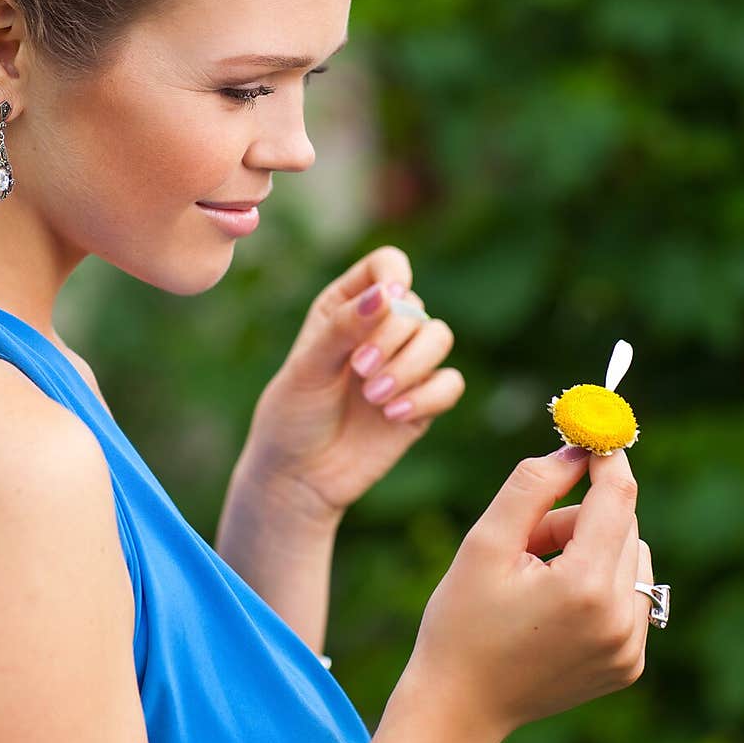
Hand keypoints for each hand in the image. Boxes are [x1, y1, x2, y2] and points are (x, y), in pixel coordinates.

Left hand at [238, 246, 465, 521]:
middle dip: (393, 337)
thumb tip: (386, 294)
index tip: (385, 302)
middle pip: (416, 305)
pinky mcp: (423, 401)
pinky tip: (393, 415)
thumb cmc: (292, 414)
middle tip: (359, 371)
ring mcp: (405, 364)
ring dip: (411, 365)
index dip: (394, 276)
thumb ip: (344, 328)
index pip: (387, 265)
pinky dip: (428, 396)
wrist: (299, 476)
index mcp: (346, 305)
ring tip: (374, 398)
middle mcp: (380, 328)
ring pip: (440, 337)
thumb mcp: (307, 368)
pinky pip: (450, 383)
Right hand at [404, 446, 653, 742]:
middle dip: (581, 514)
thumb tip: (576, 451)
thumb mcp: (484, 542)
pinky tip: (554, 605)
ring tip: (537, 574)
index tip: (594, 434)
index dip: (607, 460)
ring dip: (592, 548)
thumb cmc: (461, 620)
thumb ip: (532, 486)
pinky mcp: (628, 665)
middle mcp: (618, 620)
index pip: (617, 499)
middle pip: (623, 525)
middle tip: (531, 533)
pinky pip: (630, 595)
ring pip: (630, 557)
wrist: (459, 707)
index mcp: (583, 587)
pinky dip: (600, 583)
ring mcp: (628, 649)